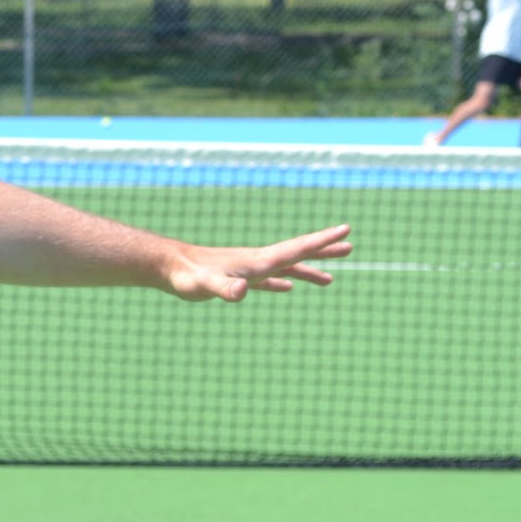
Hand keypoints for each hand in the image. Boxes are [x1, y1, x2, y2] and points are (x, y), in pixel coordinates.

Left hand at [164, 223, 351, 301]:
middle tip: (350, 244)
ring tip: (330, 278)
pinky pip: (269, 280)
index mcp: (259, 261)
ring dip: (309, 269)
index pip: (298, 249)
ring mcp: (249, 269)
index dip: (323, 240)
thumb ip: (225, 289)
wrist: (169, 267)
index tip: (346, 229)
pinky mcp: (238, 279)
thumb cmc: (188, 276)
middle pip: (299, 253)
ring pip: (287, 268)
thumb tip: (241, 292)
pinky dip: (283, 282)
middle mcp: (259, 261)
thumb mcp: (207, 286)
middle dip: (324, 249)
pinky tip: (288, 287)